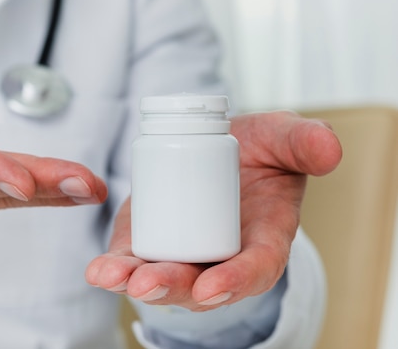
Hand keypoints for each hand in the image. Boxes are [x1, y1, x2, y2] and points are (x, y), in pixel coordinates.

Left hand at [85, 111, 340, 310]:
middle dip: (173, 287)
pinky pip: (136, 261)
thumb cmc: (260, 150)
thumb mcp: (285, 139)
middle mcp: (222, 256)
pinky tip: (98, 269)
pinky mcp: (153, 239)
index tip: (211, 285)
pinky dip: (116, 267)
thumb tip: (328, 148)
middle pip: (199, 283)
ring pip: (162, 277)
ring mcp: (185, 251)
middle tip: (147, 284)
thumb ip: (304, 141)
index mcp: (264, 239)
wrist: (222, 148)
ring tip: (111, 276)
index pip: (255, 268)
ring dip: (135, 281)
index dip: (236, 281)